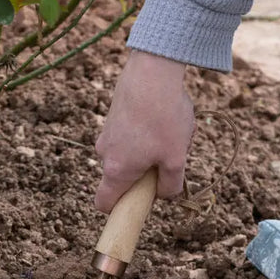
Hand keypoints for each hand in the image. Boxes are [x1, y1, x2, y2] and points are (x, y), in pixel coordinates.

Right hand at [94, 50, 193, 212]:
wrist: (152, 68)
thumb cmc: (164, 117)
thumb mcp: (176, 158)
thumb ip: (170, 185)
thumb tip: (163, 195)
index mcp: (116, 171)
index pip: (103, 204)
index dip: (118, 210)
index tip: (138, 203)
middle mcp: (105, 154)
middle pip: (120, 178)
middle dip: (142, 175)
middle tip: (166, 159)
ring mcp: (106, 133)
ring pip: (126, 154)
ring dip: (145, 152)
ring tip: (167, 132)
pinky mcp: (113, 115)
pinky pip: (128, 135)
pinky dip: (143, 133)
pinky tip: (162, 116)